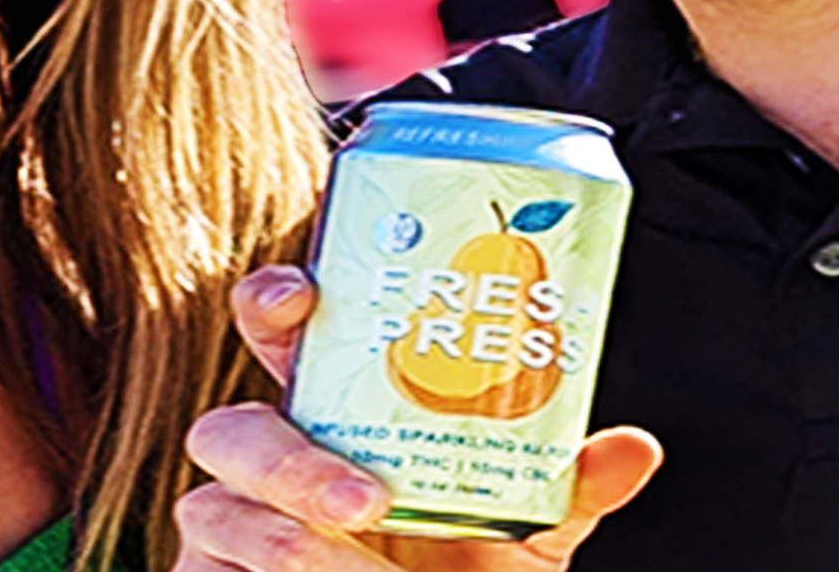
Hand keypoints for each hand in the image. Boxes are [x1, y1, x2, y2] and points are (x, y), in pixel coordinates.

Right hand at [176, 266, 660, 571]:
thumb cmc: (468, 567)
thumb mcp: (529, 528)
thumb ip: (568, 486)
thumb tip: (633, 448)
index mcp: (336, 403)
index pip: (279, 325)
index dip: (274, 297)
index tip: (304, 294)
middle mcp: (275, 454)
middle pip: (231, 422)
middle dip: (284, 452)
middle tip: (365, 496)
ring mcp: (238, 520)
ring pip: (212, 502)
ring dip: (279, 532)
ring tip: (349, 557)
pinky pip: (204, 570)